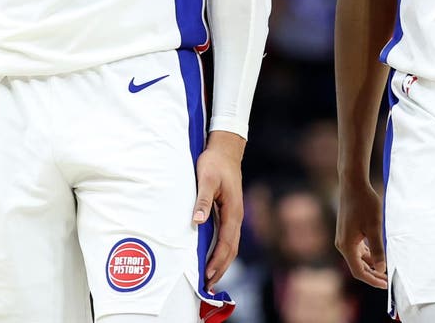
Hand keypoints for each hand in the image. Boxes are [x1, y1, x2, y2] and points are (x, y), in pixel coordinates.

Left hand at [193, 131, 244, 291]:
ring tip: (210, 278)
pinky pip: (227, 237)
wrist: (226, 149)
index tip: (207, 276)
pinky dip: (221, 251)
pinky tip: (212, 257)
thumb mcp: (206, 178)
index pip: (226, 244)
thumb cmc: (215, 162)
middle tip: (208, 286)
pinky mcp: (229, 212)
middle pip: (231, 250)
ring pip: (230, 245)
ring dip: (222, 262)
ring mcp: (234, 215)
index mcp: (233, 211)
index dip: (217, 262)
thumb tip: (198, 221)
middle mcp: (236, 216)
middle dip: (220, 269)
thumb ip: (202, 200)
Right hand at [335, 179, 386, 288]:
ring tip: (385, 268)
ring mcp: (343, 238)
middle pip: (357, 266)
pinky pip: (356, 249)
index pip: (358, 271)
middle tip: (387, 280)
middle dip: (372, 274)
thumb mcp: (375, 227)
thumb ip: (378, 249)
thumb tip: (381, 269)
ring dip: (370, 264)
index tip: (385, 284)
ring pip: (357, 258)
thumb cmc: (364, 204)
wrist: (352, 184)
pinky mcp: (346, 232)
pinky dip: (367, 255)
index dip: (372, 280)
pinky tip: (377, 254)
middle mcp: (342, 244)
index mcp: (347, 246)